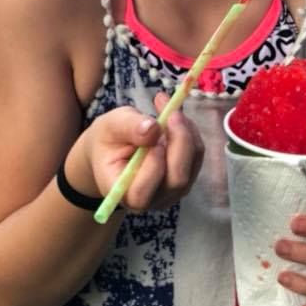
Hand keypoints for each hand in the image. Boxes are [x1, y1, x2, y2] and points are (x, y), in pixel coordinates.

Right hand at [85, 93, 204, 211]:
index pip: (141, 194)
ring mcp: (171, 191)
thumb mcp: (110, 126)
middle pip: (177, 180)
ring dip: (186, 131)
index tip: (154, 138)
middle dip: (180, 142)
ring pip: (191, 164)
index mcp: (123, 192)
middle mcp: (151, 199)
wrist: (114, 150)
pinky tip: (173, 117)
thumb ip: (128, 127)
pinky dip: (190, 131)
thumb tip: (153, 129)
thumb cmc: (108, 140)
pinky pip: (196, 155)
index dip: (152, 168)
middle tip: (172, 112)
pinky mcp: (185, 177)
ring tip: (168, 106)